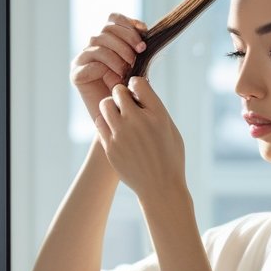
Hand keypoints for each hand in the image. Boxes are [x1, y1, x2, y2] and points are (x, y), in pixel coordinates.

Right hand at [70, 13, 147, 125]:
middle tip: (138, 53)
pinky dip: (105, 67)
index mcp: (108, 42)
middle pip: (106, 29)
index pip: (113, 20)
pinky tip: (116, 79)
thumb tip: (143, 29)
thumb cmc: (131, 94)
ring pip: (97, 42)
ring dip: (117, 53)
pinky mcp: (77, 75)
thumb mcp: (139, 66)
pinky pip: (89, 62)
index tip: (144, 33)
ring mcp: (83, 60)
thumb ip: (137, 48)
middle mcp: (93, 48)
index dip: (128, 23)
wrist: (120, 121)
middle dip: (125, 38)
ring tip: (128, 68)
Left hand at [95, 74, 186, 207]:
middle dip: (122, 95)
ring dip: (112, 107)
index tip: (139, 94)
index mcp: (157, 115)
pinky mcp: (109, 146)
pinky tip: (115, 129)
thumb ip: (156, 109)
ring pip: (105, 105)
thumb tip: (139, 90)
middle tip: (128, 105)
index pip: (137, 82)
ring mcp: (121, 134)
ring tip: (120, 117)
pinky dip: (106, 122)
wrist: (160, 188)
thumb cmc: (169, 158)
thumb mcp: (171, 129)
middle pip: (118, 91)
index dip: (137, 85)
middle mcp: (138, 121)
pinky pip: (99, 122)